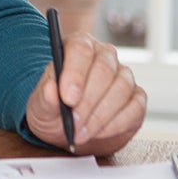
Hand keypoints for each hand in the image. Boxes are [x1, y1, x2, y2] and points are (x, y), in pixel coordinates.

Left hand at [24, 31, 146, 154]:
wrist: (69, 129)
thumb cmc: (53, 110)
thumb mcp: (40, 106)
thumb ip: (45, 98)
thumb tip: (51, 90)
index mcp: (77, 46)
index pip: (81, 49)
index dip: (75, 73)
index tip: (67, 99)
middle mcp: (103, 55)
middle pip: (104, 69)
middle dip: (88, 100)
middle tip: (73, 123)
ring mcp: (123, 75)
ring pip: (122, 88)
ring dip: (100, 116)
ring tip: (80, 132)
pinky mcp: (137, 97)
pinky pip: (135, 107)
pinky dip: (116, 124)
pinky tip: (98, 132)